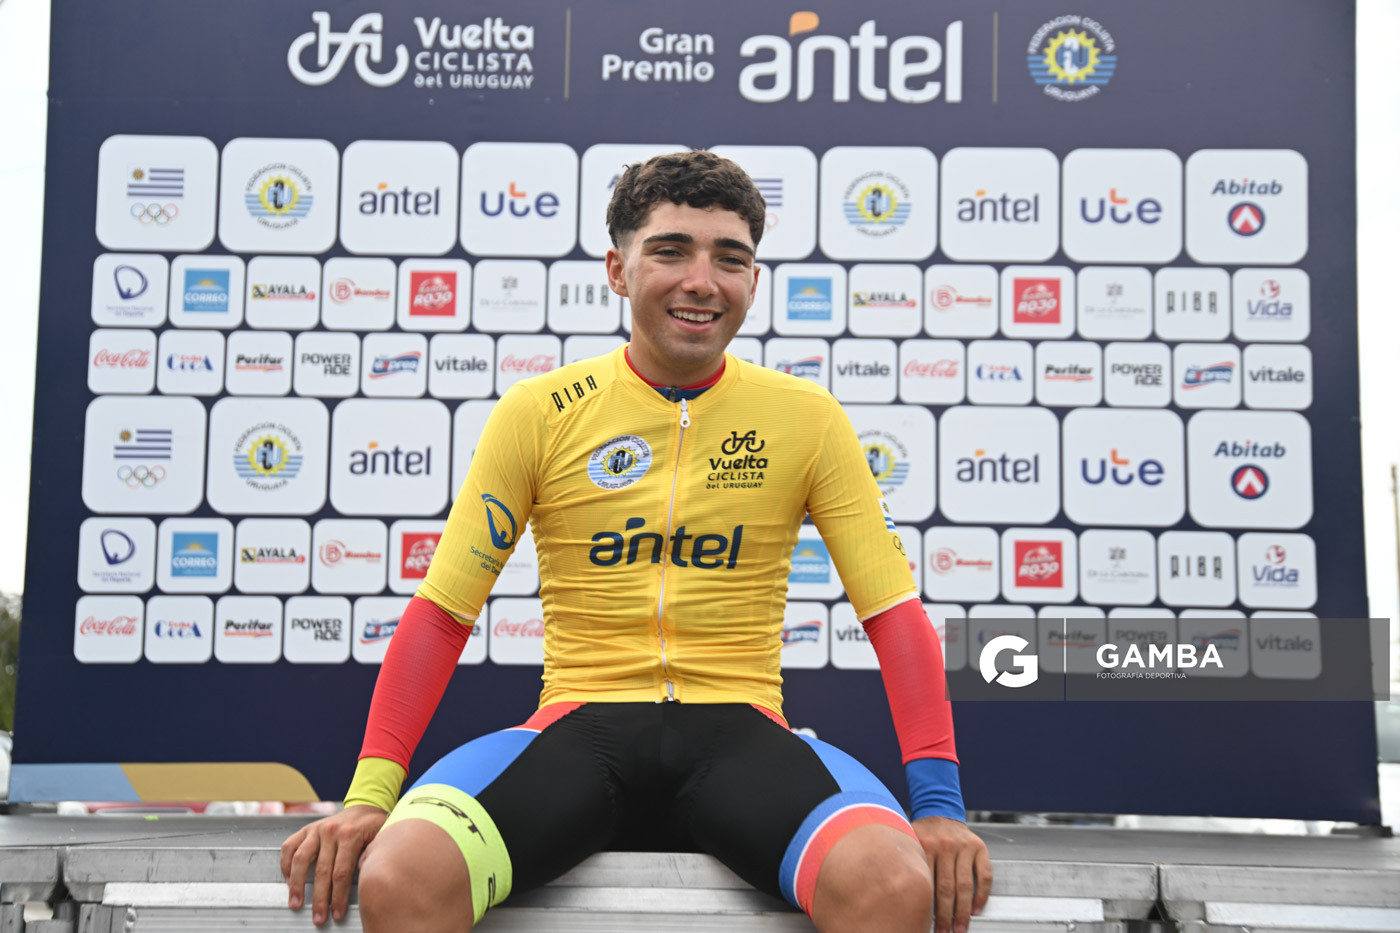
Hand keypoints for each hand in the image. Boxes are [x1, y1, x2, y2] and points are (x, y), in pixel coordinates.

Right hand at [280, 804, 389, 925]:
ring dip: (296, 885)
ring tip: (295, 903)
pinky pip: (289, 846)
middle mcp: (330, 831)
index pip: (341, 873)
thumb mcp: (382, 837)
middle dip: (319, 898)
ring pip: (301, 860)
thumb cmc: (374, 825)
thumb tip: (365, 873)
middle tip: (318, 917)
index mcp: (350, 835)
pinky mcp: (306, 829)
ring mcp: (316, 829)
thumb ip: (374, 854)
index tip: (337, 914)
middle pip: (321, 871)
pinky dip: (285, 864)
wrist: (365, 806)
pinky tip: (288, 880)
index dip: (338, 897)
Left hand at [912, 816, 991, 932]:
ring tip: (960, 927)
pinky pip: (985, 876)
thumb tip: (899, 895)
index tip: (925, 923)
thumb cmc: (922, 834)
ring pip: (965, 885)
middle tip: (945, 931)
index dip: (927, 907)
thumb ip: (908, 863)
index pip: (927, 883)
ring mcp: (964, 847)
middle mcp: (945, 846)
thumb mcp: (910, 843)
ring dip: (963, 910)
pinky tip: (976, 909)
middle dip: (946, 914)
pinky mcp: (979, 848)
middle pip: (946, 888)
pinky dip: (982, 895)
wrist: (939, 812)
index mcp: (925, 845)